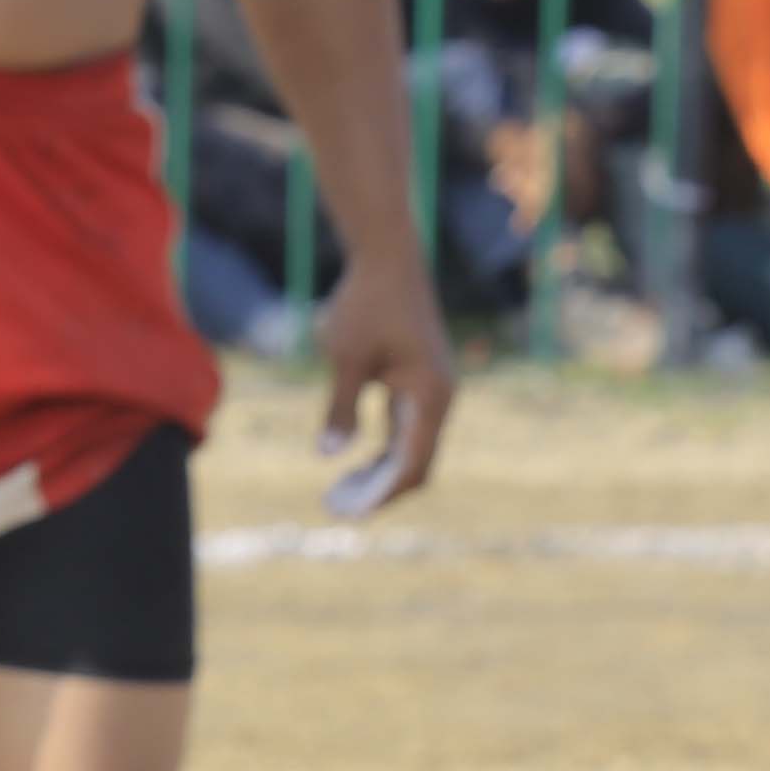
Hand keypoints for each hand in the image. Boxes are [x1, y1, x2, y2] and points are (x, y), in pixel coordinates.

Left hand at [314, 259, 455, 512]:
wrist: (388, 260)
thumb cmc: (365, 305)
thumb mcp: (346, 357)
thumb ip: (341, 408)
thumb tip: (329, 455)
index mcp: (430, 399)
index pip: (412, 465)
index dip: (381, 493)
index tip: (349, 510)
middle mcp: (440, 400)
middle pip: (417, 463)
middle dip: (381, 489)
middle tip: (339, 506)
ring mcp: (433, 391)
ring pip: (413, 446)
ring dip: (382, 471)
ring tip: (343, 489)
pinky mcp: (421, 381)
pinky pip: (407, 427)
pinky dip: (385, 448)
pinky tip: (356, 459)